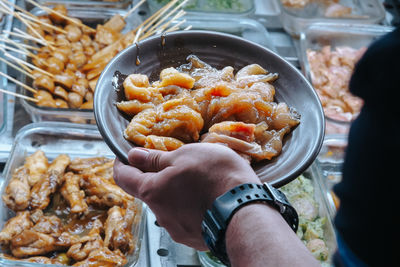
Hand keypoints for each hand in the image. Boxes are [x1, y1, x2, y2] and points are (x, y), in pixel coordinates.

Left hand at [113, 143, 260, 249]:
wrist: (246, 210)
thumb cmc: (216, 177)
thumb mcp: (184, 156)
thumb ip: (156, 159)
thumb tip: (134, 156)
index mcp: (152, 191)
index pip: (124, 177)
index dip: (122, 163)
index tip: (126, 155)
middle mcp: (160, 214)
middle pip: (149, 191)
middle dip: (157, 176)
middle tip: (174, 162)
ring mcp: (178, 229)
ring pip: (170, 205)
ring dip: (177, 191)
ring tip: (200, 178)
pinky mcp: (195, 236)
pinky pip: (187, 217)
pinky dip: (192, 205)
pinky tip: (209, 196)